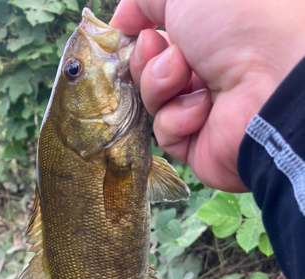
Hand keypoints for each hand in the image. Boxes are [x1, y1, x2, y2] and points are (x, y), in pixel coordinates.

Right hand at [111, 0, 304, 191]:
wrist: (270, 79)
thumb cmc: (238, 22)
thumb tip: (122, 20)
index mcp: (208, 34)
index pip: (158, 38)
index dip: (137, 34)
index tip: (125, 29)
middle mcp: (206, 70)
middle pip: (148, 71)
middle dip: (145, 59)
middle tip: (156, 49)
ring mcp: (203, 109)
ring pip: (153, 102)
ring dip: (160, 84)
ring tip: (183, 76)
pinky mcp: (199, 144)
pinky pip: (166, 132)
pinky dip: (179, 118)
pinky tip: (204, 109)